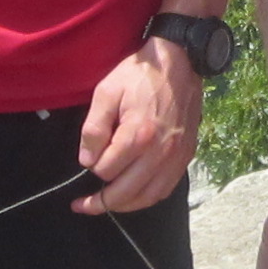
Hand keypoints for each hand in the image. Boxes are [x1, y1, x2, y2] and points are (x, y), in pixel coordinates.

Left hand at [75, 43, 199, 215]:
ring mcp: (176, 157)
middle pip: (126, 192)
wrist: (180, 63)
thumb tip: (87, 161)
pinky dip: (146, 198)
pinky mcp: (186, 156)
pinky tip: (133, 196)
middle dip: (99, 202)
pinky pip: (165, 189)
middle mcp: (160, 152)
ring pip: (147, 197)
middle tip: (81, 205)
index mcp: (138, 135)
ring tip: (105, 205)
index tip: (89, 156)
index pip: (106, 170)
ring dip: (123, 206)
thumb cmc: (139, 76)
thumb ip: (93, 129)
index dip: (92, 166)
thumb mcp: (106, 92)